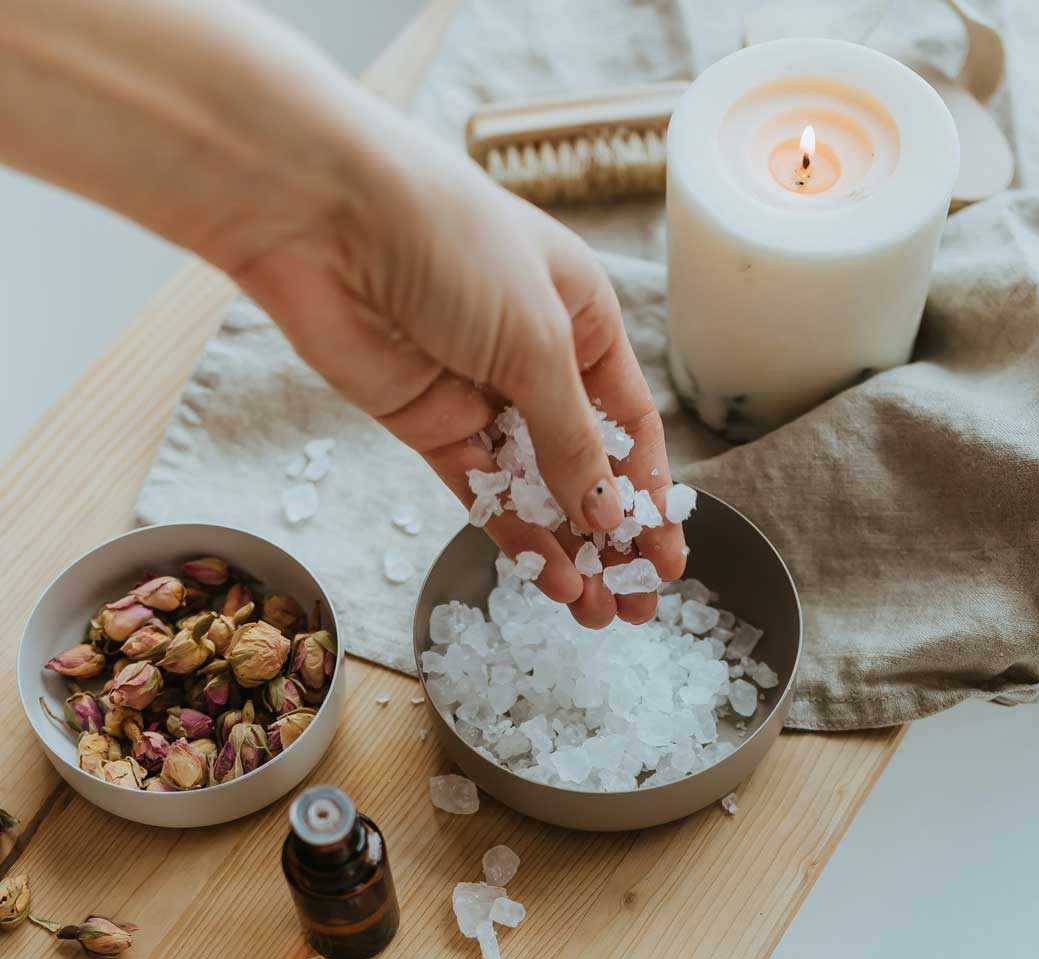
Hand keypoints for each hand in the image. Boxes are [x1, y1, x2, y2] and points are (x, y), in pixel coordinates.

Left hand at [236, 113, 686, 625]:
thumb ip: (574, 439)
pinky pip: (482, 493)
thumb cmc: (453, 247)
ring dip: (567, 551)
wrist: (325, 220)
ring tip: (593, 611)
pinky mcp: (430, 426)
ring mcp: (482, 398)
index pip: (632, 423)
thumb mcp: (540, 342)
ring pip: (536, 491)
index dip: (652, 493)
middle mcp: (538, 360)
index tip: (667, 558)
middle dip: (612, 539)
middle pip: (587, 467)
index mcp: (584, 319)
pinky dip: (515, 536)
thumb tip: (611, 516)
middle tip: (633, 606)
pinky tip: (548, 576)